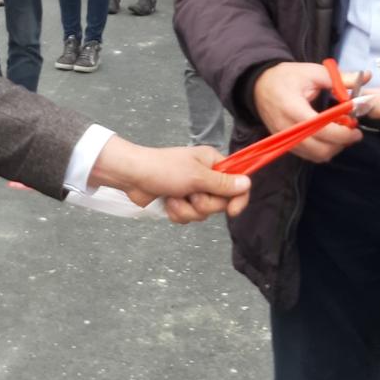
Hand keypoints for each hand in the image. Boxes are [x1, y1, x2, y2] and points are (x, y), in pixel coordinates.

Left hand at [89, 135, 251, 223]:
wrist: (132, 176)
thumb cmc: (162, 169)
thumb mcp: (196, 177)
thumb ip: (223, 183)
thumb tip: (247, 183)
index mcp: (212, 162)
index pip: (237, 182)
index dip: (238, 198)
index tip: (232, 212)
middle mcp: (205, 176)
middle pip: (220, 202)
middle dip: (203, 204)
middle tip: (191, 195)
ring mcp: (192, 190)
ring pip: (203, 213)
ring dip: (187, 209)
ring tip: (174, 197)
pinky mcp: (180, 201)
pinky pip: (188, 216)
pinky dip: (177, 213)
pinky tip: (167, 202)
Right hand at [251, 61, 367, 162]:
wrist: (259, 86)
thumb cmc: (286, 77)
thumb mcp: (313, 72)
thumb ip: (340, 79)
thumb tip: (366, 76)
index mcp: (293, 108)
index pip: (321, 129)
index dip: (342, 132)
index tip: (356, 128)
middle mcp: (286, 128)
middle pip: (319, 148)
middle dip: (340, 143)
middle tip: (353, 133)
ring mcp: (284, 139)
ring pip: (314, 155)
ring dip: (333, 149)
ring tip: (342, 135)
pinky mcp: (284, 144)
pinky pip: (307, 156)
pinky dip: (322, 151)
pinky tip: (329, 139)